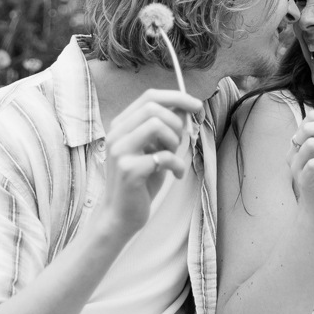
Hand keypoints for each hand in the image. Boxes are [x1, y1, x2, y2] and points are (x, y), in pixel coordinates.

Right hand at [102, 88, 202, 238]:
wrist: (120, 215)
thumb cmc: (140, 182)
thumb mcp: (154, 150)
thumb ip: (165, 129)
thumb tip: (185, 108)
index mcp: (121, 126)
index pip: (149, 97)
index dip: (176, 97)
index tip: (196, 105)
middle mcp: (116, 134)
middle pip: (152, 107)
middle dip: (176, 121)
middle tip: (181, 140)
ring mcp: (120, 152)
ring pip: (156, 125)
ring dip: (174, 140)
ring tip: (173, 157)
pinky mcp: (129, 170)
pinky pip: (164, 156)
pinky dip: (178, 165)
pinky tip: (177, 175)